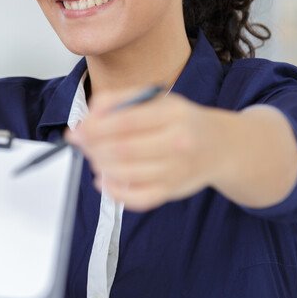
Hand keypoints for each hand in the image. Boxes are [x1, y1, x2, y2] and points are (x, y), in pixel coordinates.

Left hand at [66, 90, 222, 211]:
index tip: (76, 130)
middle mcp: (178, 142)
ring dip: (100, 166)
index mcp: (173, 114)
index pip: (125, 121)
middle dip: (93, 147)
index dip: (94, 127)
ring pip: (126, 173)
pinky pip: (137, 198)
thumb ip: (120, 100)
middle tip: (80, 143)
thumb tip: (89, 116)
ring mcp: (176, 170)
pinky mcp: (172, 191)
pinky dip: (114, 191)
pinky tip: (104, 179)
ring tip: (93, 157)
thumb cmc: (182, 121)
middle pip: (122, 149)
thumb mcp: (157, 99)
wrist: (220, 147)